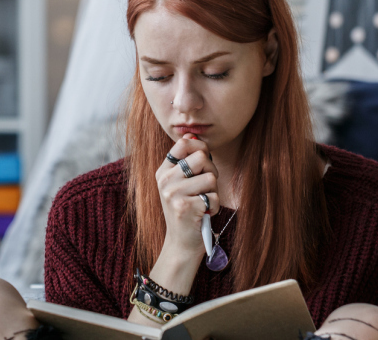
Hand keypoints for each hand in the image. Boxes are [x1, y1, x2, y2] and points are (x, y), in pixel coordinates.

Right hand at [155, 133, 220, 260]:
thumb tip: (192, 133)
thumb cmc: (186, 209)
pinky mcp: (186, 207)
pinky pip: (213, 196)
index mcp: (163, 171)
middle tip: (205, 187)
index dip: (200, 147)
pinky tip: (203, 214)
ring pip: (210, 177)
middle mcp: (165, 180)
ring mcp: (173, 194)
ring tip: (202, 202)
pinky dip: (214, 206)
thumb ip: (186, 160)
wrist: (181, 243)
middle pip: (201, 157)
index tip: (203, 161)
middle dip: (211, 171)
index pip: (183, 143)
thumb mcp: (180, 183)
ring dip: (213, 191)